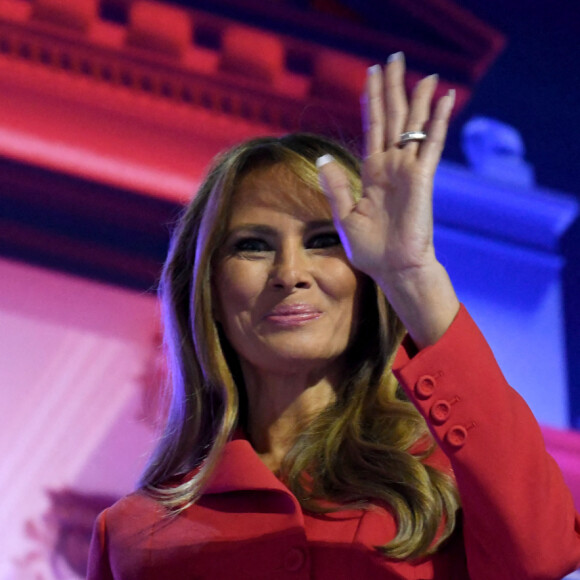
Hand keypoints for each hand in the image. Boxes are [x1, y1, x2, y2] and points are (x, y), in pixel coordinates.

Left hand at [317, 53, 459, 347]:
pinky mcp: (422, 179)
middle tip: (393, 59)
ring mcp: (408, 171)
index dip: (371, 102)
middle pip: (392, 118)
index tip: (370, 77)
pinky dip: (438, 121)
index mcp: (372, 173)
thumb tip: (323, 158)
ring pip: (413, 125)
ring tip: (424, 73)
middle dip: (392, 89)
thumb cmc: (371, 250)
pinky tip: (445, 99)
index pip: (372, 129)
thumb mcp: (345, 216)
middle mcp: (391, 167)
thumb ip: (336, 187)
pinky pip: (430, 143)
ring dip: (417, 98)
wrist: (393, 269)